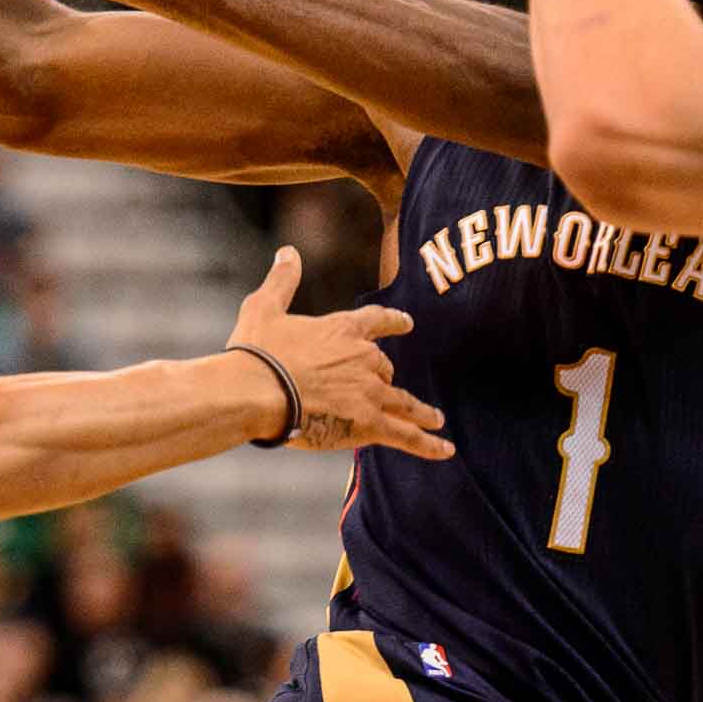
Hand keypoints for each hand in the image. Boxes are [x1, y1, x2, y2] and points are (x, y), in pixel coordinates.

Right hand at [228, 247, 452, 460]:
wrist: (257, 391)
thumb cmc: (257, 352)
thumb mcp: (265, 307)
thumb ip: (282, 280)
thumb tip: (288, 252)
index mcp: (342, 329)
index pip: (377, 321)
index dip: (394, 321)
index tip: (408, 323)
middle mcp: (363, 358)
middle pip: (385, 368)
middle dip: (387, 378)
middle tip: (389, 388)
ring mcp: (370, 392)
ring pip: (404, 403)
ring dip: (422, 412)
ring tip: (437, 420)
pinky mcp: (369, 424)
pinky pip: (406, 436)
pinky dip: (428, 444)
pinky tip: (445, 450)